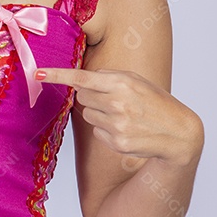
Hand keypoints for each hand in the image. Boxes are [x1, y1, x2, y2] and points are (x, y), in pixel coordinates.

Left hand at [35, 66, 202, 166]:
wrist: (179, 133)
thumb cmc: (155, 102)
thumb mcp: (136, 81)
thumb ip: (108, 78)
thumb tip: (80, 82)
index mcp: (121, 83)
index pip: (81, 78)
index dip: (56, 75)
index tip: (37, 73)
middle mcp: (117, 103)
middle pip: (81, 97)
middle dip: (92, 96)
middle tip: (113, 100)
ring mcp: (116, 124)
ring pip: (88, 114)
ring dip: (100, 113)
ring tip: (124, 115)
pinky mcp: (116, 143)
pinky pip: (96, 132)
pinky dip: (107, 130)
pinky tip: (126, 130)